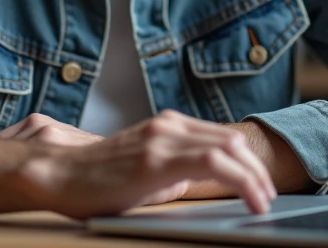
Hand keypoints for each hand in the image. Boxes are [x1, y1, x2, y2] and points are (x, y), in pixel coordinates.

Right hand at [14, 109, 276, 218]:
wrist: (59, 177)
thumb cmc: (95, 181)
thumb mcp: (143, 172)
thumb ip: (172, 172)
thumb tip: (194, 183)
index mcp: (167, 126)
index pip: (223, 137)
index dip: (249, 162)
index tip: (261, 186)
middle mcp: (168, 125)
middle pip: (232, 139)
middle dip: (258, 169)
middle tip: (268, 197)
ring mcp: (162, 138)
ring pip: (229, 147)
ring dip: (254, 176)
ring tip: (263, 201)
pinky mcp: (156, 158)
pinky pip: (214, 162)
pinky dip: (241, 180)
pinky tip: (249, 199)